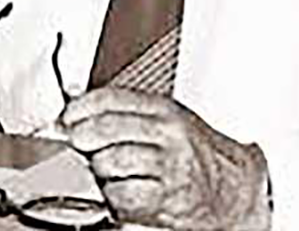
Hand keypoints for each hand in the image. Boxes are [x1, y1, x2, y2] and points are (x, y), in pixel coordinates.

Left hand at [62, 87, 270, 229]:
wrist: (231, 189)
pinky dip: (114, 198)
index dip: (80, 108)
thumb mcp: (166, 120)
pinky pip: (120, 197)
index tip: (66, 117)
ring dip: (100, 172)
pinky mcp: (165, 199)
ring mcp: (167, 166)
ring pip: (108, 164)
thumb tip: (78, 109)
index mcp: (164, 109)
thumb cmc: (194, 154)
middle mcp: (166, 133)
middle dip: (82, 139)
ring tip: (110, 171)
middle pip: (104, 130)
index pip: (110, 99)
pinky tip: (124, 192)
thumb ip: (128, 112)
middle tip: (79, 143)